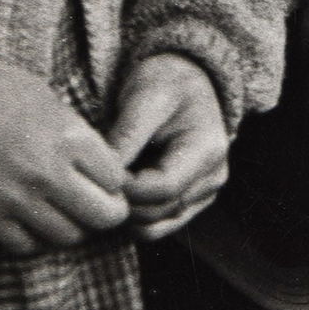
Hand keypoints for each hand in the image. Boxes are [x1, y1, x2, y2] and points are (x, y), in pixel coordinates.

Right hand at [0, 44, 130, 254]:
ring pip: (68, 237)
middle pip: (104, 217)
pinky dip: (34, 237)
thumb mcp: (45, 98)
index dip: (114, 181)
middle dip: (106, 212)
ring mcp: (14, 198)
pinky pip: (26, 246)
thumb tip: (103, 166)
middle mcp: (46, 172)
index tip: (102, 178)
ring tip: (59, 210)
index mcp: (68, 137)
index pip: (117, 180)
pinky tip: (28, 218)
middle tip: (95, 204)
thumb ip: (77, 135)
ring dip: (70, 227)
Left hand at [108, 54, 228, 242]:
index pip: (163, 189)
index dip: (126, 187)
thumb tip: (105, 175)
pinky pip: (159, 227)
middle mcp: (212, 179)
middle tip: (96, 179)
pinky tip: (121, 193)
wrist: (187, 82)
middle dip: (123, 201)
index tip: (102, 171)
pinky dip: (134, 217)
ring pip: (157, 227)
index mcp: (207, 151)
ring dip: (126, 213)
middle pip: (159, 212)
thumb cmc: (166, 83)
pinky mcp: (191, 203)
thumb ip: (127, 136)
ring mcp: (204, 195)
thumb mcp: (145, 97)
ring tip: (109, 185)